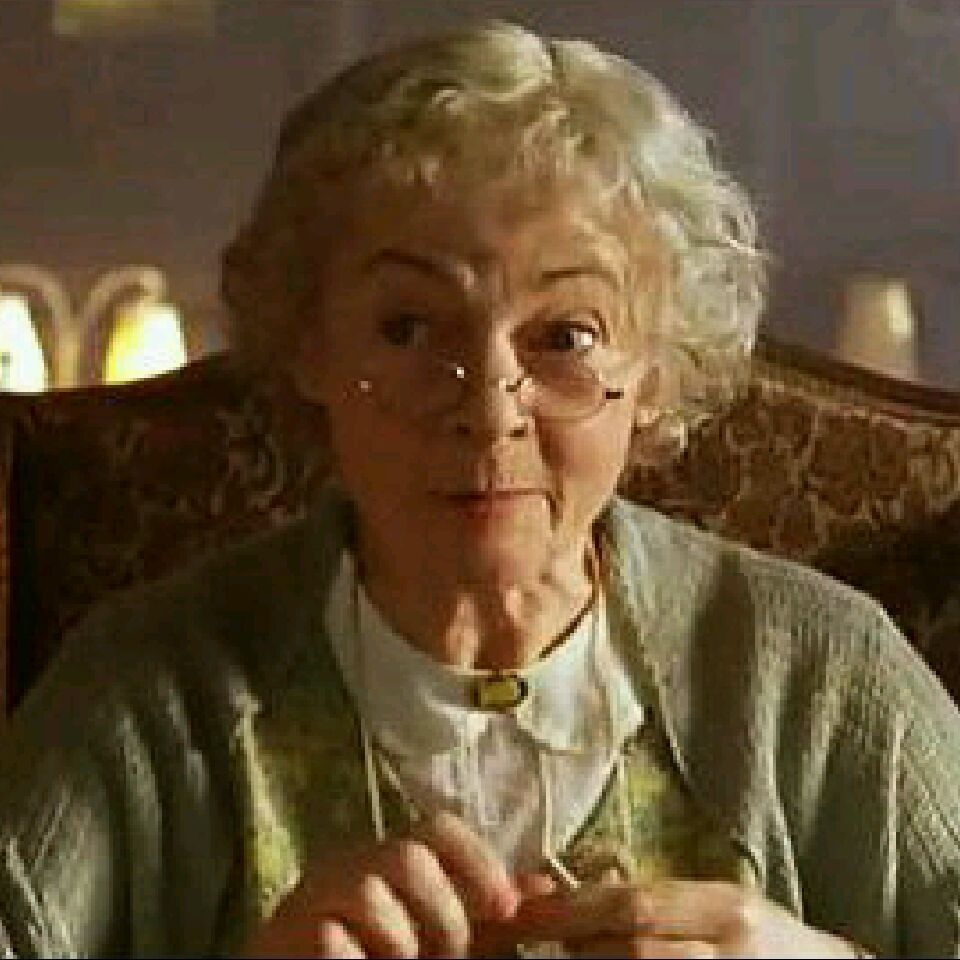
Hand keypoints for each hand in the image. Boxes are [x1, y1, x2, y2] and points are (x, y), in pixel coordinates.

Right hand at [240, 810, 519, 957]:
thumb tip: (546, 889)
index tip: (506, 908)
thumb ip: (487, 914)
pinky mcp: (284, 934)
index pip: (438, 828)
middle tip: (446, 956)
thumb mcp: (441, 935)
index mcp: (388, 858)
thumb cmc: (378, 956)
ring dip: (399, 942)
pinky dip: (355, 959)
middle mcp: (350, 864)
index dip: (478, 861)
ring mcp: (312, 897)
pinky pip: (330, 938)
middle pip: (408, 855)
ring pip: (369, 891)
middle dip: (443, 912)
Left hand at [508, 878, 862, 957]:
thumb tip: (568, 889)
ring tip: (557, 957)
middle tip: (525, 935)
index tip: (524, 909)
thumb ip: (654, 900)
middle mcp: (729, 950)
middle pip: (633, 949)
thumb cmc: (762, 940)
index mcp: (728, 908)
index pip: (637, 904)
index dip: (573, 907)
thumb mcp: (717, 906)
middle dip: (572, 943)